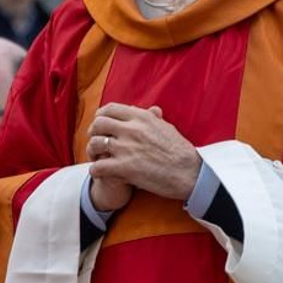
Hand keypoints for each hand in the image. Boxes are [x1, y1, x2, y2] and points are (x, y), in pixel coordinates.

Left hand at [87, 104, 201, 202]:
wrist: (190, 173)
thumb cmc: (181, 152)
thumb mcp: (167, 128)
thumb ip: (153, 118)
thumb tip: (151, 110)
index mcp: (141, 117)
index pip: (109, 109)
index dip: (100, 116)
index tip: (101, 125)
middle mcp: (132, 129)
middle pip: (98, 124)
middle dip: (94, 133)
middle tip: (97, 142)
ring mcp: (127, 148)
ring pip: (95, 143)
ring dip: (93, 151)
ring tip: (97, 158)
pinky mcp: (125, 168)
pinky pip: (97, 166)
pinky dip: (95, 170)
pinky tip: (101, 172)